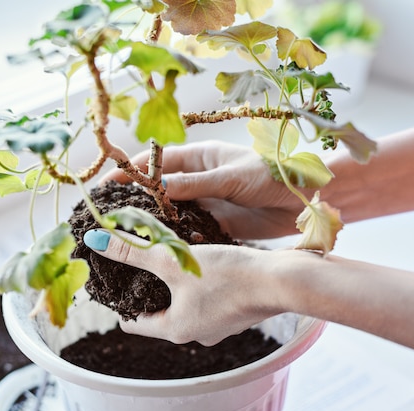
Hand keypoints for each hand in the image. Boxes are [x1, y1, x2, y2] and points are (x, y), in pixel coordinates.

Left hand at [83, 229, 285, 345]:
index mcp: (176, 330)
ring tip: (167, 256)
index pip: (133, 323)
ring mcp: (218, 324)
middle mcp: (196, 334)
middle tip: (137, 262)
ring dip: (174, 282)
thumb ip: (134, 250)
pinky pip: (205, 297)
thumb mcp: (174, 260)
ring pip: (183, 303)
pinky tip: (199, 259)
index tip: (113, 282)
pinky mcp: (235, 310)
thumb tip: (96, 241)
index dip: (119, 302)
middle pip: (158, 312)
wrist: (282, 280)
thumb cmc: (228, 275)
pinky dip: (196, 281)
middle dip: (147, 288)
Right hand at [102, 140, 304, 239]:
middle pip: (159, 189)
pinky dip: (176, 239)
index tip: (106, 184)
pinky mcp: (218, 224)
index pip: (157, 162)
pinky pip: (190, 231)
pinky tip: (161, 249)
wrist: (307, 198)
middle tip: (109, 215)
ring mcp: (207, 203)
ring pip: (172, 212)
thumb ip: (194, 184)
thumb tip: (156, 186)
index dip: (131, 171)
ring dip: (154, 222)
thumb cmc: (272, 174)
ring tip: (127, 235)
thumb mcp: (230, 177)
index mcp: (200, 157)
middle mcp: (199, 179)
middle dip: (135, 200)